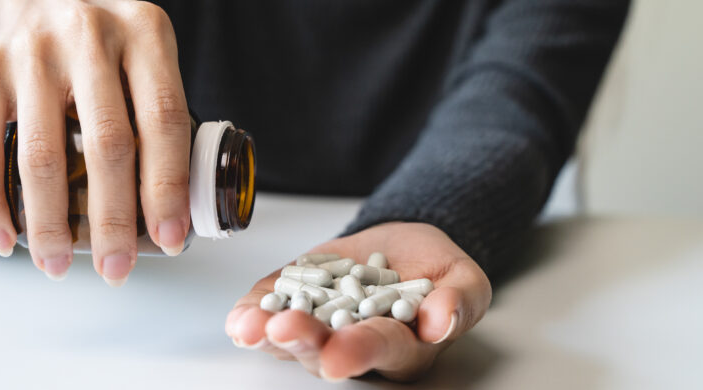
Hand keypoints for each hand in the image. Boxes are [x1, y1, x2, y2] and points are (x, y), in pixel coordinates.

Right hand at [0, 0, 191, 283]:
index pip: (164, 121)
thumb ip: (152, 97)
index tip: (170, 238)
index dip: (167, 188)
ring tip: (57, 265)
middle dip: (114, 223)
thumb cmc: (87, 20)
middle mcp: (89, 37)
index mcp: (144, 32)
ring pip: (44, 157)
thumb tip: (172, 196)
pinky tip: (5, 238)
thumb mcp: (134, 37)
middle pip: (108, 148)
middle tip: (117, 269)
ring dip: (50, 226)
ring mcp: (31, 51)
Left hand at [225, 222, 491, 380]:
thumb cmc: (432, 267)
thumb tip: (442, 322)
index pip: (379, 350)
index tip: (338, 354)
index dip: (357, 352)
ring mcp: (316, 327)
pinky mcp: (289, 303)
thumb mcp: (462, 276)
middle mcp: (352, 345)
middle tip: (284, 328)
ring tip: (252, 325)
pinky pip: (266, 315)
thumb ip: (460, 300)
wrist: (397, 243)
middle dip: (303, 340)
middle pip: (325, 351)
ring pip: (289, 340)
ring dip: (267, 334)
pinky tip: (240, 318)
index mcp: (400, 347)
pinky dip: (250, 316)